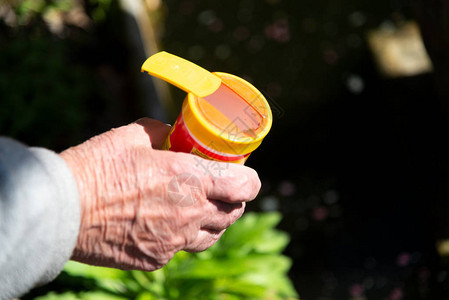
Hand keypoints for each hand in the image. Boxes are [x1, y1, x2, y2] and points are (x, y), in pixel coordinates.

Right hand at [60, 118, 260, 270]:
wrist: (62, 209)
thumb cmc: (97, 166)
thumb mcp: (134, 135)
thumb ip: (164, 134)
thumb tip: (175, 136)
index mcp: (190, 178)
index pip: (246, 185)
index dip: (249, 179)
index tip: (241, 174)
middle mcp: (190, 213)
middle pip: (233, 212)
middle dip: (231, 199)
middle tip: (217, 188)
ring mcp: (175, 241)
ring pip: (213, 235)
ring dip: (212, 221)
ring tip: (195, 208)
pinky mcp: (157, 259)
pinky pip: (182, 249)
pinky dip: (181, 236)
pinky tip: (163, 224)